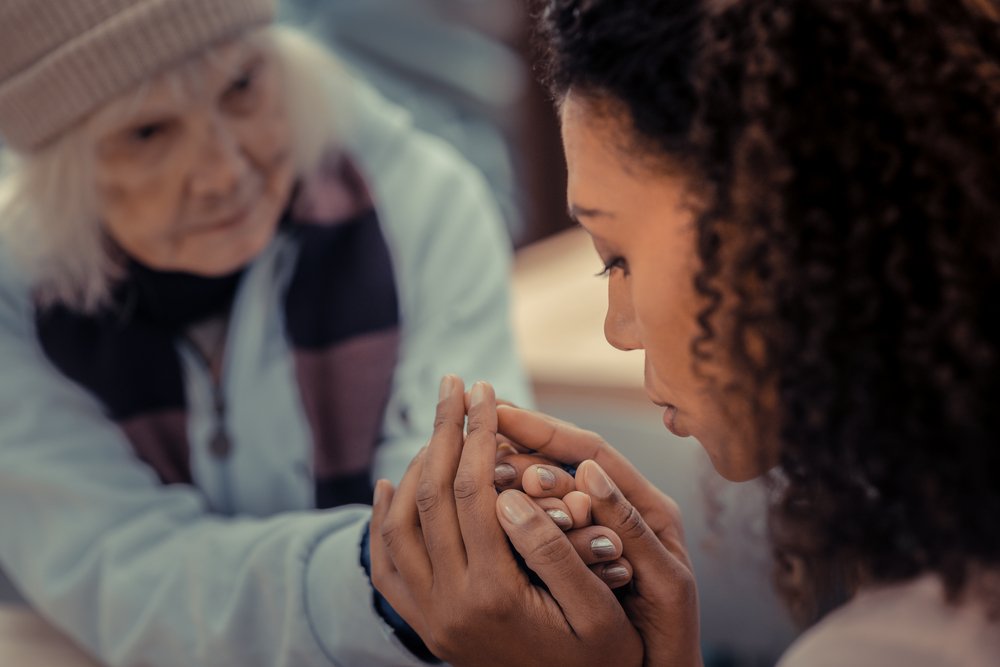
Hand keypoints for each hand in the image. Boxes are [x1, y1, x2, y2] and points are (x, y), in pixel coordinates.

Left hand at [369, 377, 643, 665]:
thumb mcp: (600, 615)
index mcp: (495, 595)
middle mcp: (448, 606)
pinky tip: (389, 485)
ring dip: (414, 466)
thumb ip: (557, 554)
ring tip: (438, 426)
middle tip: (456, 384)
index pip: (474, 491)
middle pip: (430, 496)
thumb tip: (509, 494)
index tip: (487, 391)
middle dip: (444, 431)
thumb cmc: (598, 663)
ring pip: (398, 524)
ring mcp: (428, 617)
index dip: (478, 433)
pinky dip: (381, 519)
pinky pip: (385, 565)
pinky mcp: (423, 624)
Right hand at [496, 406, 701, 666]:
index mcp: (648, 503)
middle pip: (563, 464)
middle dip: (523, 449)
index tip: (501, 411)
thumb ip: (632, 527)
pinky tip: (481, 500)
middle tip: (480, 441)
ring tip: (475, 466)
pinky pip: (538, 522)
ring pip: (546, 491)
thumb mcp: (663, 580)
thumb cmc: (673, 631)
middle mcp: (620, 506)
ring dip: (512, 476)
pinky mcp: (574, 552)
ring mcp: (595, 528)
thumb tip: (588, 473)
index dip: (547, 428)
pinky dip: (512, 509)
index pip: (591, 450)